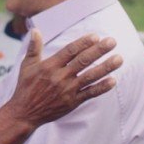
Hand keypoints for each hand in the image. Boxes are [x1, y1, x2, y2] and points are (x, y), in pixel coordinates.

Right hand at [5, 30, 121, 127]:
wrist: (24, 113)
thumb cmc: (25, 87)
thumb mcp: (26, 65)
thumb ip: (34, 47)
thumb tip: (36, 30)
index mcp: (49, 66)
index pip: (70, 51)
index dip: (83, 43)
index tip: (96, 36)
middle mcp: (60, 77)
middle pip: (83, 61)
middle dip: (99, 50)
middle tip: (112, 41)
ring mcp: (67, 90)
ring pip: (90, 76)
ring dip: (106, 67)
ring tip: (119, 59)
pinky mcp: (72, 102)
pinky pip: (90, 93)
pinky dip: (102, 88)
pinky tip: (113, 80)